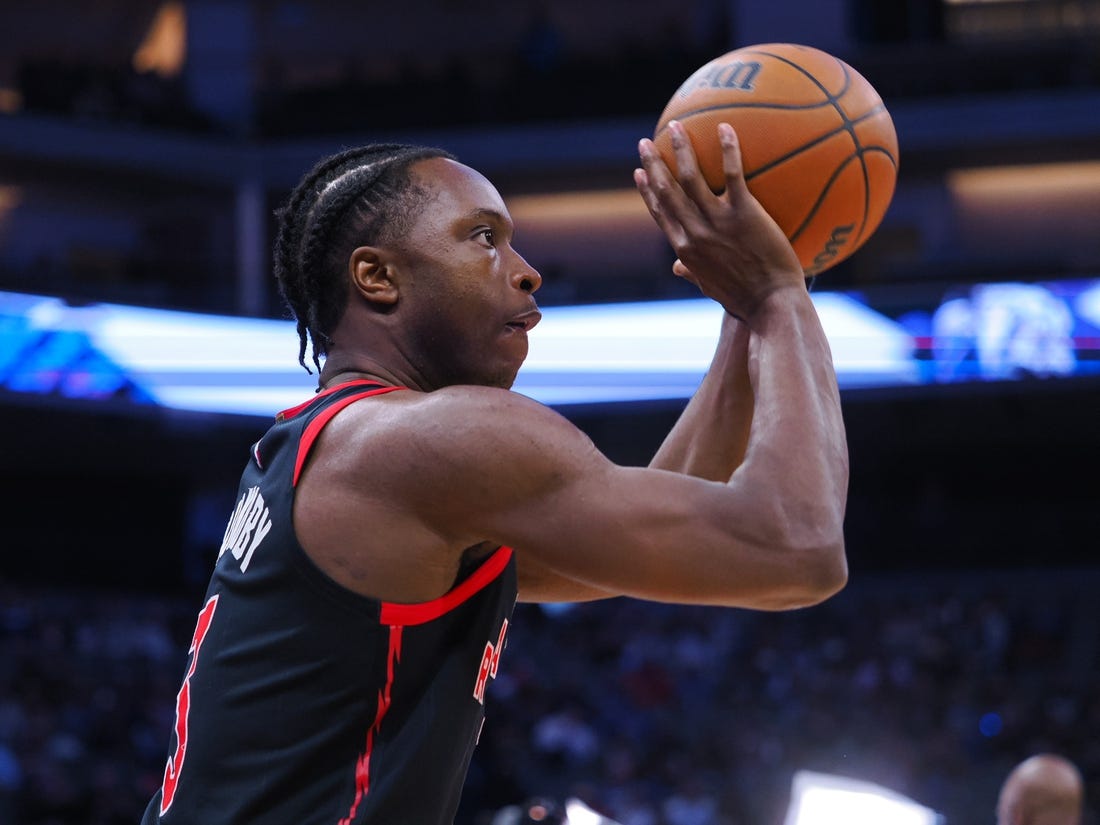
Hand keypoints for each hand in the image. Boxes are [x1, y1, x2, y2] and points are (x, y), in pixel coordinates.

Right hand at [634, 121, 804, 320]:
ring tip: (677, 127)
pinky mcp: (744, 215)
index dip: (647, 191)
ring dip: (680, 150)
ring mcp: (717, 223)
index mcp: (685, 250)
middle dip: (654, 164)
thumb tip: (678, 269)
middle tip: (646, 142)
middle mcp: (694, 234)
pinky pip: (733, 175)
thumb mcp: (711, 288)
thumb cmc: (746, 300)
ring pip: (691, 179)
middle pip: (667, 191)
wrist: (771, 305)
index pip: (660, 213)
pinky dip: (727, 149)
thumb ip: (693, 274)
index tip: (639, 172)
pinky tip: (726, 127)